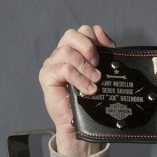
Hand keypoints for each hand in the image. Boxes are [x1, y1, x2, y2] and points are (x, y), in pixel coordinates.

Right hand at [38, 24, 114, 156]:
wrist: (79, 124)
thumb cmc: (90, 101)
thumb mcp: (101, 75)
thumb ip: (103, 55)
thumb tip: (101, 33)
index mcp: (76, 51)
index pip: (84, 31)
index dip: (96, 37)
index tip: (108, 50)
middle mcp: (63, 54)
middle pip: (72, 34)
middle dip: (88, 47)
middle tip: (97, 64)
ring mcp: (53, 64)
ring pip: (67, 51)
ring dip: (85, 66)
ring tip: (95, 81)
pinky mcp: (47, 75)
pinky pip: (63, 68)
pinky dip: (79, 78)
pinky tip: (88, 89)